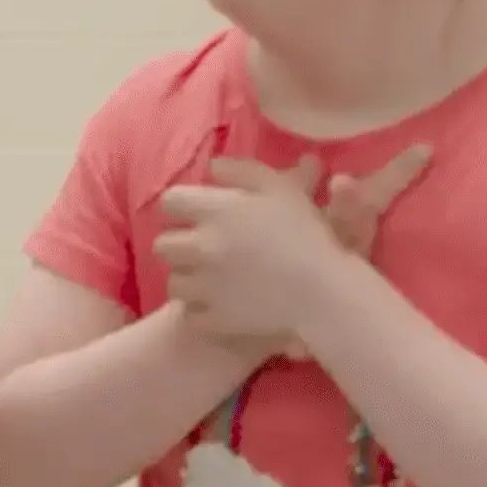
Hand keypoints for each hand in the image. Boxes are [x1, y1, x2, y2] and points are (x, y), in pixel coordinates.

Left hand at [157, 148, 428, 345]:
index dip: (182, 206)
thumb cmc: (307, 233)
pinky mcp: (213, 319)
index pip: (169, 202)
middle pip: (162, 244)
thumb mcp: (280, 188)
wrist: (324, 291)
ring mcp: (204, 287)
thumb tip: (212, 167)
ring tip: (212, 278)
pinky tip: (222, 303)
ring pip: (173, 281)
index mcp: (214, 212)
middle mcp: (200, 248)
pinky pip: (190, 314)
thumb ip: (241, 170)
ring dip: (188, 277)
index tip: (199, 213)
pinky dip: (202, 310)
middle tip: (205, 247)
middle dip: (180, 243)